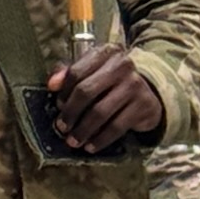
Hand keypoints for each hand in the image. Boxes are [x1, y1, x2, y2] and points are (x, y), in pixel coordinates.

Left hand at [47, 44, 162, 152]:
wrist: (148, 92)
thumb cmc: (111, 81)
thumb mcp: (92, 71)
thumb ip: (69, 73)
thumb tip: (52, 84)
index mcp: (105, 52)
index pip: (77, 71)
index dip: (64, 91)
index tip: (57, 105)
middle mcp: (122, 65)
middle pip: (86, 91)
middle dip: (70, 113)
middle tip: (61, 127)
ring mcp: (134, 85)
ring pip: (100, 112)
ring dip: (83, 130)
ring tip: (73, 140)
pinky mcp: (144, 105)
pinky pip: (116, 127)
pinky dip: (100, 139)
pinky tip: (91, 146)